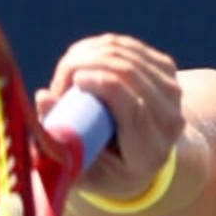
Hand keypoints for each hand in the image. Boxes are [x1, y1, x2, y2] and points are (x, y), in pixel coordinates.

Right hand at [37, 33, 183, 201]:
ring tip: (67, 73)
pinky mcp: (166, 69)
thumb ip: (60, 141)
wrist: (146, 155)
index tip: (73, 81)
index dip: (103, 86)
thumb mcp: (82, 169)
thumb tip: (43, 97)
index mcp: (149, 152)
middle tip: (60, 80)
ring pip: (126, 54)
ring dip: (88, 55)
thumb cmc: (106, 169)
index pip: (134, 110)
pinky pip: (127, 46)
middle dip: (86, 65)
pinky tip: (82, 59)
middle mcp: (169, 121)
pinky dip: (99, 47)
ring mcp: (172, 91)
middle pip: (130, 74)